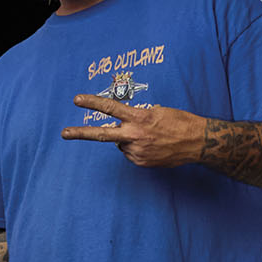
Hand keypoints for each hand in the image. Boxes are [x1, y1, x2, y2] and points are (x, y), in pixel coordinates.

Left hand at [63, 95, 206, 166]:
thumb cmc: (180, 122)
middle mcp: (134, 135)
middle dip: (80, 133)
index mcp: (139, 118)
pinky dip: (137, 148)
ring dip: (129, 138)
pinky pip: (130, 152)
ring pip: (121, 143)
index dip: (93, 103)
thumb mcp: (158, 111)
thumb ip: (137, 117)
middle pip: (102, 134)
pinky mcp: (140, 162)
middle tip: (63, 133)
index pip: (110, 108)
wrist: (198, 142)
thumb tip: (123, 124)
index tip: (77, 100)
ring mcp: (136, 151)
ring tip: (150, 137)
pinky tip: (153, 145)